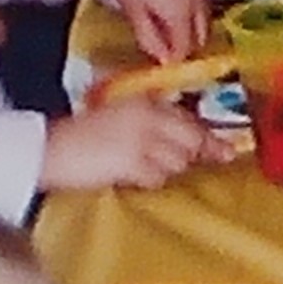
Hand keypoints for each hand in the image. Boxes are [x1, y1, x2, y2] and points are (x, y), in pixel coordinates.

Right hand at [37, 83, 224, 191]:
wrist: (54, 147)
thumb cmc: (83, 132)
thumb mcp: (120, 115)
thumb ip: (150, 122)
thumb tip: (185, 142)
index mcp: (145, 102)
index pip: (188, 120)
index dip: (210, 137)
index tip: (228, 151)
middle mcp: (149, 118)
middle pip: (191, 141)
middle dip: (194, 155)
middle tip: (192, 165)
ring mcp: (142, 140)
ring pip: (176, 162)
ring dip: (166, 169)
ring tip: (141, 165)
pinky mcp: (133, 163)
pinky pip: (156, 178)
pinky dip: (149, 180)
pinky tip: (131, 175)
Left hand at [94, 0, 216, 59]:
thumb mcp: (134, 12)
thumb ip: (150, 39)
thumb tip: (163, 60)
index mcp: (182, 12)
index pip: (185, 48)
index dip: (175, 59)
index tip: (163, 64)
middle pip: (202, 34)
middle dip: (189, 45)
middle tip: (170, 49)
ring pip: (205, 16)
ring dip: (194, 27)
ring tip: (172, 30)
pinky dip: (194, 8)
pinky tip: (176, 7)